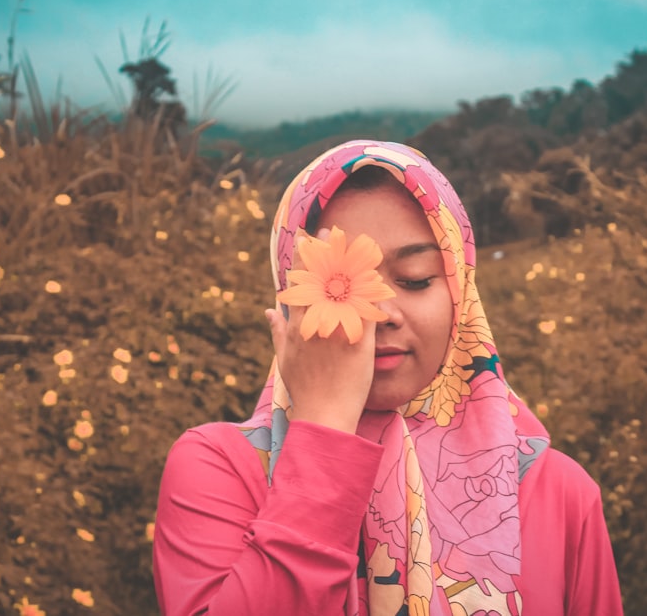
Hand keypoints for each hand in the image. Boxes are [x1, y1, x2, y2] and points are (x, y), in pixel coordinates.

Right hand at [264, 229, 374, 433]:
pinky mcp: (359, 341)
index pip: (299, 283)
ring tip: (356, 245)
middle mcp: (315, 324)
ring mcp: (338, 331)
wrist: (324, 415)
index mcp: (297, 326)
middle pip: (321, 279)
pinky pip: (366, 310)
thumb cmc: (304, 390)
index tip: (306, 238)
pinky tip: (377, 277)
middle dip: (325, 252)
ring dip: (351, 265)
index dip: (303, 258)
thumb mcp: (284, 360)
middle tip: (331, 231)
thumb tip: (269, 311)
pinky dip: (371, 293)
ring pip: (344, 290)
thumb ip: (277, 332)